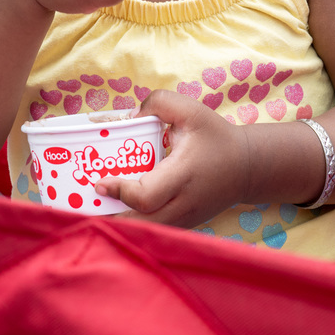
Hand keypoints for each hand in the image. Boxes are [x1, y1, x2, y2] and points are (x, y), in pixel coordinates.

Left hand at [96, 89, 248, 227]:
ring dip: (120, 224)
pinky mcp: (184, 226)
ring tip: (96, 210)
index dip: (120, 192)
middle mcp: (183, 204)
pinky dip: (134, 225)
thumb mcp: (190, 110)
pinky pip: (154, 231)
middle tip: (88, 203)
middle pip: (139, 223)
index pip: (146, 195)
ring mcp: (184, 220)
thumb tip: (129, 117)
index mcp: (182, 175)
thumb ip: (158, 103)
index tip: (99, 183)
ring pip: (145, 232)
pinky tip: (117, 212)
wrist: (246, 167)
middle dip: (110, 217)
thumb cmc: (215, 136)